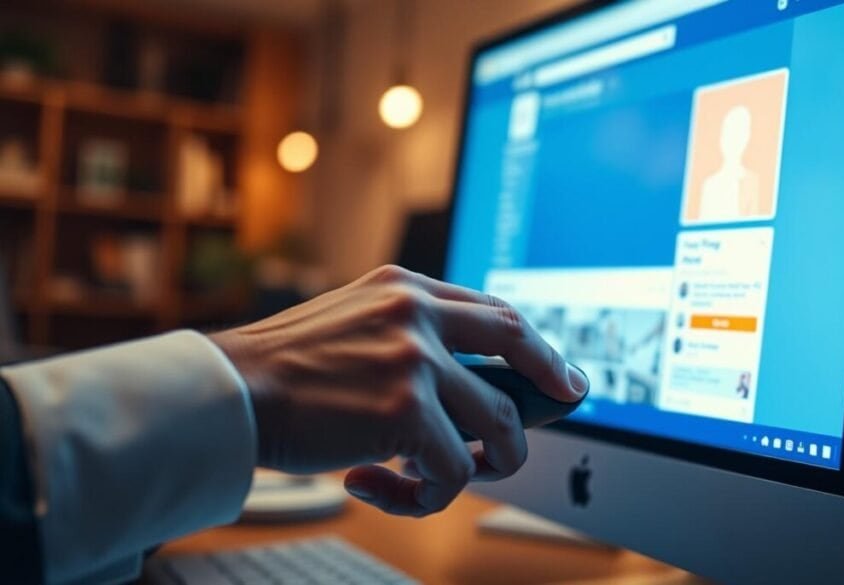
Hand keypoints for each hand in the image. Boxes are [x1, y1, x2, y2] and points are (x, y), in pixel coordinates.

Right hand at [210, 265, 587, 516]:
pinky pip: (452, 471)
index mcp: (404, 290)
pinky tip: (379, 486)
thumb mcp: (352, 323)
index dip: (534, 344)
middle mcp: (417, 314)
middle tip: (567, 402)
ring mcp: (415, 360)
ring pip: (496, 425)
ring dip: (484, 463)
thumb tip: (463, 383)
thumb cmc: (283, 368)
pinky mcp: (406, 411)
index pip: (493, 311)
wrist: (228, 392)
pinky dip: (427, 496)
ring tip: (438, 480)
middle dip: (550, 381)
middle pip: (516, 346)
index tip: (556, 368)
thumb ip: (406, 335)